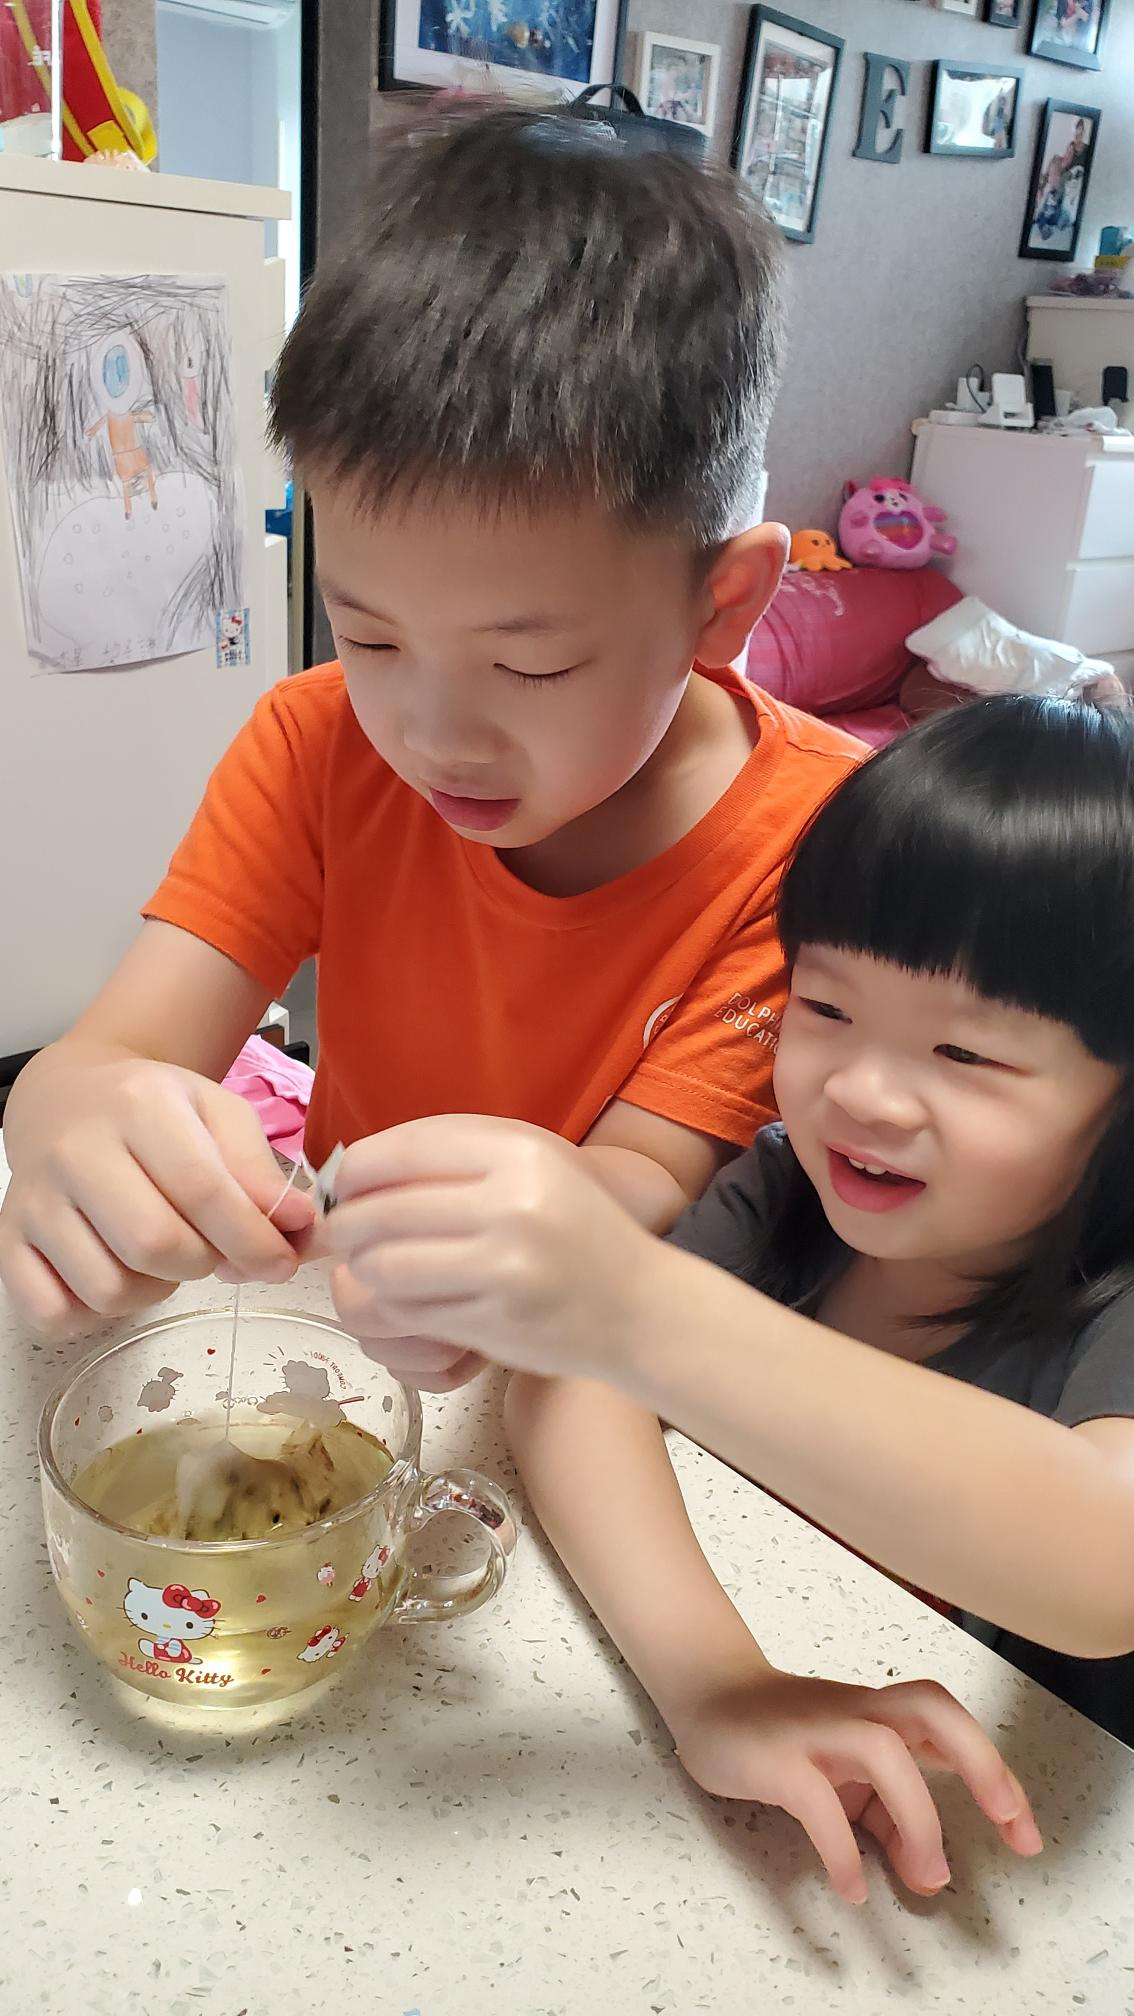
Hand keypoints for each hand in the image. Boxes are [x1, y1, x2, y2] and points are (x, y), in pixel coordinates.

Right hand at [0, 1054, 313, 1335]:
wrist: (67, 1096)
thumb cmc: (152, 1110)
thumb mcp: (217, 1112)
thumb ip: (259, 1169)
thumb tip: (299, 1226)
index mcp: (137, 1106)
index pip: (203, 1190)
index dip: (253, 1240)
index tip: (281, 1261)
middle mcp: (75, 1150)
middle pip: (154, 1245)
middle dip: (206, 1264)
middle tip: (216, 1251)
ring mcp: (35, 1200)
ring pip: (107, 1289)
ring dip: (154, 1291)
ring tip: (164, 1256)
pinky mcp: (9, 1240)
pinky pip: (51, 1313)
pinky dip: (93, 1316)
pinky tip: (117, 1276)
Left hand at [320, 1114, 656, 1382]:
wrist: (640, 1306)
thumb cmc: (576, 1229)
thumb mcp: (532, 1165)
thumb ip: (456, 1155)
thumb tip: (356, 1168)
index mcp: (518, 1151)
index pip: (404, 1149)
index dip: (356, 1169)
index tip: (341, 1185)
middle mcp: (512, 1203)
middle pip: (383, 1209)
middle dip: (348, 1224)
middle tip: (342, 1235)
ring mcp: (503, 1266)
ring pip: (385, 1264)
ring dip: (366, 1268)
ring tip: (373, 1267)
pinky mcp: (494, 1321)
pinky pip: (409, 1310)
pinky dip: (394, 1305)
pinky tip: (408, 1298)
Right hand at [668, 1669, 1042, 1903]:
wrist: (710, 1697)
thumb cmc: (791, 1736)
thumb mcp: (849, 1776)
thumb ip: (891, 1818)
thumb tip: (929, 1871)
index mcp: (879, 1712)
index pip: (951, 1725)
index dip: (996, 1771)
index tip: (1024, 1832)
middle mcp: (855, 1712)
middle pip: (930, 1708)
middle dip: (979, 1760)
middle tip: (1006, 1820)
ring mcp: (815, 1729)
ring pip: (882, 1749)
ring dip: (917, 1815)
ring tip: (928, 1875)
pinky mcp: (775, 1758)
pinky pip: (816, 1800)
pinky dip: (841, 1849)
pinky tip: (853, 1887)